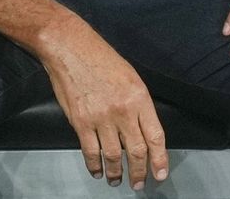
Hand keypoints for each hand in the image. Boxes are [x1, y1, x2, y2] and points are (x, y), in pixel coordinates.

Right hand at [39, 19, 168, 190]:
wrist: (69, 47)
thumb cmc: (99, 58)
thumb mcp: (130, 77)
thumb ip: (139, 105)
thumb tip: (143, 130)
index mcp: (139, 98)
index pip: (155, 137)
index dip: (160, 159)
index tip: (160, 173)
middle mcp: (122, 110)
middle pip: (136, 151)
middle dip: (139, 172)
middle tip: (139, 183)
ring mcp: (100, 117)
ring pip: (113, 156)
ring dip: (116, 173)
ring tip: (117, 180)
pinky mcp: (80, 122)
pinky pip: (90, 151)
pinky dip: (94, 165)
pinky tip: (97, 170)